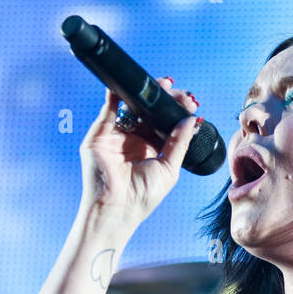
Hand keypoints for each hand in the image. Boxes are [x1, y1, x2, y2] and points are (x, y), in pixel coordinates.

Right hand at [78, 79, 200, 231]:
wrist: (117, 208)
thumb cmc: (144, 195)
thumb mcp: (169, 168)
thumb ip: (180, 143)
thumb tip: (192, 120)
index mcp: (151, 149)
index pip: (164, 124)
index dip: (176, 112)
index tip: (190, 103)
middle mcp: (134, 141)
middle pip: (150, 113)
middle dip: (164, 100)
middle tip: (178, 93)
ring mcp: (117, 136)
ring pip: (132, 108)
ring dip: (145, 96)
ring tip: (161, 86)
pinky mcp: (100, 134)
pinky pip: (109, 110)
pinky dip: (117, 96)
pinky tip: (129, 86)